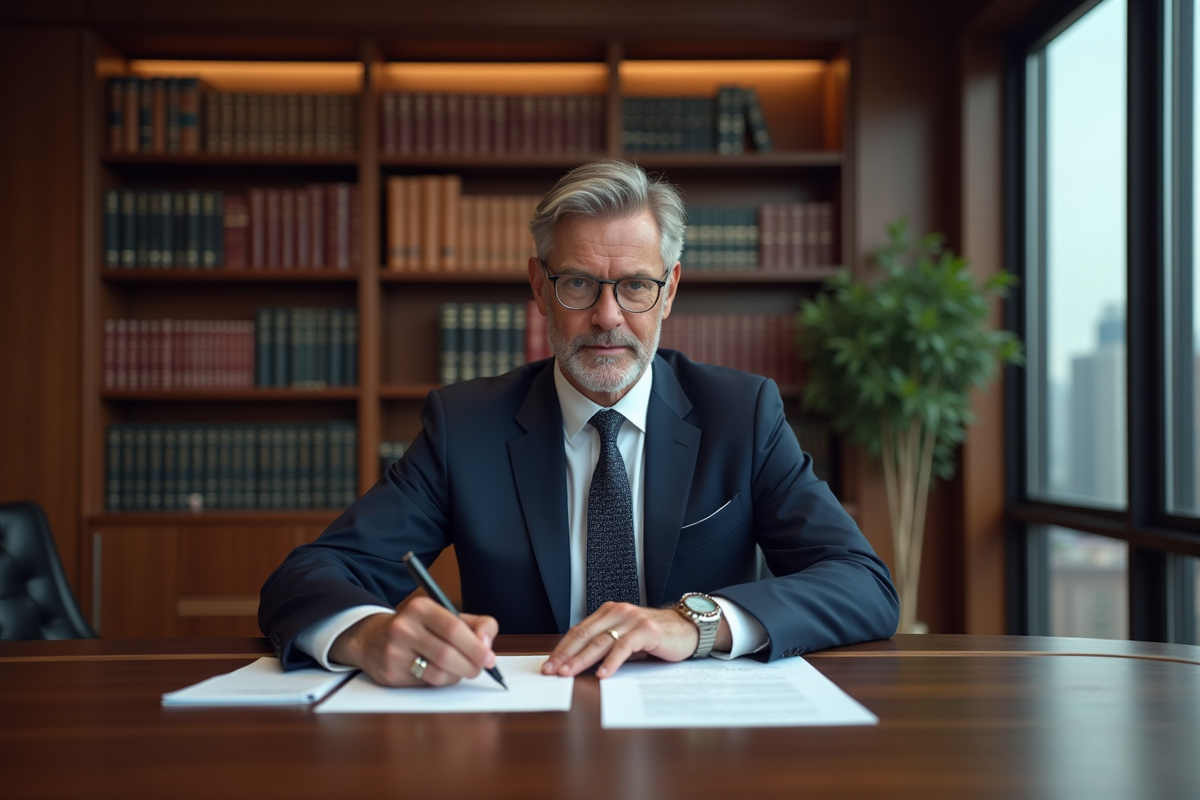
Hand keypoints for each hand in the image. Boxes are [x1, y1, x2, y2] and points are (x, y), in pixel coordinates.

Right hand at [329, 596, 498, 686]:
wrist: (372, 639)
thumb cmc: (419, 628)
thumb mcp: (446, 616)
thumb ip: (476, 625)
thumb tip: (487, 645)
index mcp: (421, 607)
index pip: (454, 628)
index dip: (475, 646)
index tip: (489, 658)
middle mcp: (404, 627)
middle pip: (447, 654)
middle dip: (470, 665)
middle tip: (479, 669)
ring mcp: (394, 651)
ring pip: (438, 673)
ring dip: (457, 676)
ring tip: (459, 670)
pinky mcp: (390, 673)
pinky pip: (426, 684)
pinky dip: (440, 682)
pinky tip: (438, 672)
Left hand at [542, 601, 715, 678]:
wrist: (686, 628)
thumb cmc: (655, 636)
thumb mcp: (625, 637)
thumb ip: (606, 644)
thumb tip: (579, 663)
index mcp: (608, 612)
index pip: (579, 631)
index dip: (562, 648)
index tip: (549, 664)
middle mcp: (617, 612)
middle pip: (585, 635)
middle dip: (566, 655)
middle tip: (552, 670)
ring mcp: (631, 620)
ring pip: (600, 641)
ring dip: (582, 659)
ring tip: (569, 673)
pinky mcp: (646, 630)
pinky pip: (624, 647)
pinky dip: (611, 662)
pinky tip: (602, 674)